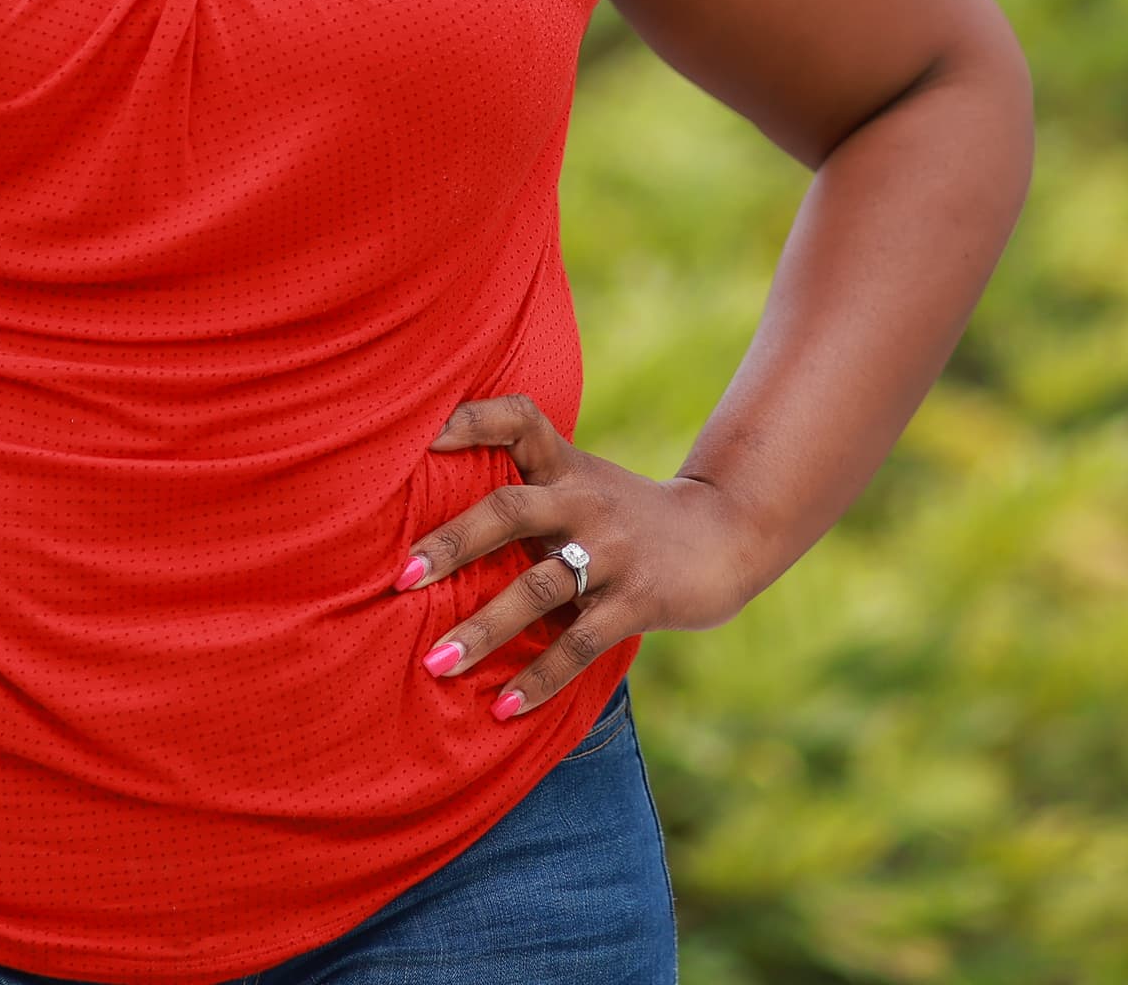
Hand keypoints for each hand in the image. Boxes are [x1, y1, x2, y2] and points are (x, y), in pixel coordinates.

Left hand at [396, 395, 764, 721]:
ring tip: (435, 664)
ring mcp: (613, 552)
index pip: (520, 420)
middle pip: (510, 509)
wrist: (725, 536)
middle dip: (453, 544)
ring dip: (484, 629)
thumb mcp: (582, 484)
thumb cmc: (627, 515)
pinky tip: (502, 708)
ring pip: (538, 588)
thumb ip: (525, 489)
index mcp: (566, 467)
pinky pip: (579, 644)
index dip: (474, 419)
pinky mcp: (638, 602)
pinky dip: (538, 678)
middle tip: (401, 579)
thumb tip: (430, 522)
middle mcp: (584, 502)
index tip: (426, 437)